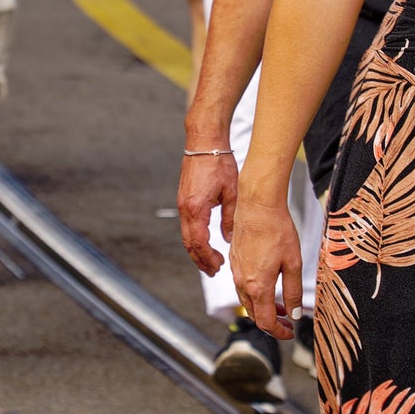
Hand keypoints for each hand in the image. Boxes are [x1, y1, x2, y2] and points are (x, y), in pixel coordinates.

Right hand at [177, 148, 239, 272]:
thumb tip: (229, 238)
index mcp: (196, 208)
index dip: (208, 258)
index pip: (199, 242)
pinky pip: (187, 225)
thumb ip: (230, 218)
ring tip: (209, 261)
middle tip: (213, 271)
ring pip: (186, 236)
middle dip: (200, 260)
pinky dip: (195, 238)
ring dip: (197, 250)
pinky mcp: (184, 199)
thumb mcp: (232, 192)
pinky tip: (205, 241)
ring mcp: (183, 204)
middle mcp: (186, 209)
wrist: (204, 142)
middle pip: (189, 244)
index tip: (218, 266)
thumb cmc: (218, 162)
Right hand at [227, 187, 301, 339]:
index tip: (289, 333)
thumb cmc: (276, 228)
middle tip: (287, 320)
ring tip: (279, 304)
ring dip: (262, 307)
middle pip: (253, 313)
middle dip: (271, 321)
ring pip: (246, 299)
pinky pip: (242, 284)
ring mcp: (236, 270)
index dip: (278, 332)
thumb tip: (294, 313)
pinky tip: (268, 283)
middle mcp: (242, 281)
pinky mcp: (235, 259)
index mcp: (257, 285)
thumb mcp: (293, 264)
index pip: (264, 322)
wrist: (258, 204)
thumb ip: (293, 292)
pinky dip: (255, 292)